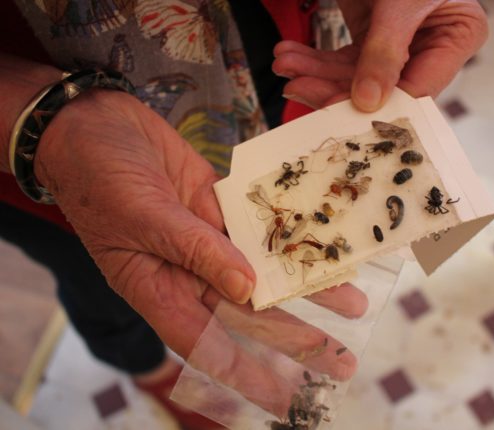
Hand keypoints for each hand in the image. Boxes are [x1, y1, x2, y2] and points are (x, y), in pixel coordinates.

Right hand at [34, 90, 367, 370]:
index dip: (247, 376)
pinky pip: (262, 227)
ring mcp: (208, 238)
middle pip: (249, 314)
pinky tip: (325, 245)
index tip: (286, 400)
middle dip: (296, 337)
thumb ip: (196, 250)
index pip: (207, 344)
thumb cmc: (96, 175)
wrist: (92, 122)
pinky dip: (292, 236)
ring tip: (353, 303)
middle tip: (340, 360)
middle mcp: (189, 271)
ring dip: (307, 287)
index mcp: (158, 288)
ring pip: (265, 271)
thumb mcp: (142, 216)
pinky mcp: (221, 206)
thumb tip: (247, 290)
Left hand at [273, 0, 487, 110]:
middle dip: (333, 87)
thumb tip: (367, 101)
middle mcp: (431, 46)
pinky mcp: (371, 38)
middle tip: (299, 87)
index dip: (379, 105)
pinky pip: (342, 60)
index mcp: (458, 36)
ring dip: (315, 74)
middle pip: (381, 89)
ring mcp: (398, 44)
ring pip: (354, 77)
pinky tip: (291, 56)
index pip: (419, 88)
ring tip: (286, 65)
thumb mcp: (400, 3)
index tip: (338, 107)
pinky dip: (314, 60)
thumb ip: (386, 51)